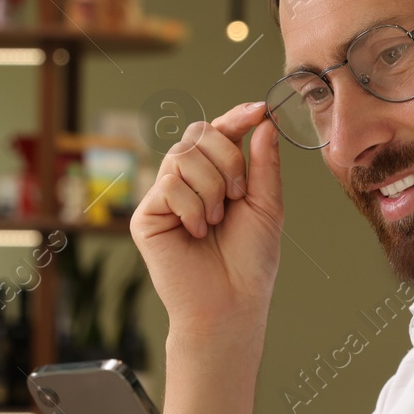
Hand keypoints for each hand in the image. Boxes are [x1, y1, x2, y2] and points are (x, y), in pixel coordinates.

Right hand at [129, 101, 283, 340]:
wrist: (232, 303)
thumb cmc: (250, 261)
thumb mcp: (267, 205)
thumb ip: (264, 163)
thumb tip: (263, 121)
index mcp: (216, 175)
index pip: (219, 131)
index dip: (237, 116)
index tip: (260, 110)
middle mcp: (187, 181)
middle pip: (199, 134)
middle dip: (228, 159)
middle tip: (238, 196)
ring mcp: (164, 197)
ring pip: (183, 156)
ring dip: (212, 189)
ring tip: (215, 222)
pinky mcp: (146, 216)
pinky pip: (169, 184)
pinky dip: (192, 207)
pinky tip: (196, 233)